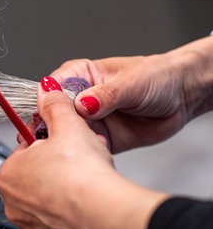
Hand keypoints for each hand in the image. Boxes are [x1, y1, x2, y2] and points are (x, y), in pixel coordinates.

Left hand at [0, 77, 167, 228]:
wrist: (105, 213)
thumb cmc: (82, 173)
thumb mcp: (68, 125)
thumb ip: (55, 105)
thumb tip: (48, 91)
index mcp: (7, 174)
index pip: (25, 150)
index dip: (49, 141)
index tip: (63, 141)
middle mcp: (13, 203)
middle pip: (37, 174)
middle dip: (58, 164)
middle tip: (78, 159)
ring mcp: (32, 225)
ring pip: (50, 198)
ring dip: (66, 187)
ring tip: (87, 178)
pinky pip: (62, 222)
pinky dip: (74, 212)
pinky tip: (88, 201)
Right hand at [50, 36, 212, 152]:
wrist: (183, 97)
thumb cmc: (157, 77)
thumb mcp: (130, 83)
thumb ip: (104, 96)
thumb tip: (81, 105)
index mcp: (80, 75)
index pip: (52, 88)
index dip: (46, 103)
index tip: (46, 116)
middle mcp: (79, 98)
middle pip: (52, 114)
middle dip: (50, 126)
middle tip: (52, 137)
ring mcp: (88, 120)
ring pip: (65, 133)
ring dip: (67, 142)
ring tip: (76, 146)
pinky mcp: (99, 138)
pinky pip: (84, 148)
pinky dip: (85, 153)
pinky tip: (92, 153)